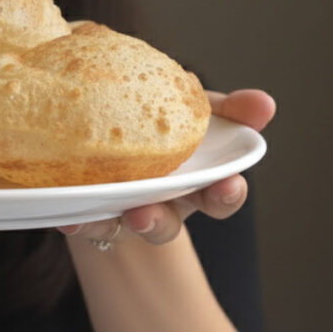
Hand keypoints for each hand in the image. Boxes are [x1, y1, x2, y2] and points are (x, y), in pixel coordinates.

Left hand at [58, 89, 275, 245]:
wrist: (108, 131)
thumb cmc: (162, 120)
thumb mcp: (196, 108)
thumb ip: (228, 108)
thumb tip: (264, 103)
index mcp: (194, 182)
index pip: (219, 196)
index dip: (227, 194)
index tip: (230, 184)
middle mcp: (160, 204)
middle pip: (167, 225)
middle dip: (160, 222)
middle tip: (146, 215)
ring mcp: (123, 211)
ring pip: (122, 228)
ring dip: (113, 224)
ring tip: (114, 214)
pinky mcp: (89, 212)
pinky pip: (84, 221)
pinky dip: (78, 220)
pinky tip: (68, 216)